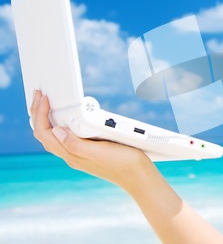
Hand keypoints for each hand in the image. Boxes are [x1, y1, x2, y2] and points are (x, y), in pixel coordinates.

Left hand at [30, 90, 152, 188]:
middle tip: (38, 94)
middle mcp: (72, 155)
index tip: (44, 96)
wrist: (138, 175)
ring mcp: (79, 153)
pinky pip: (65, 137)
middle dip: (37, 113)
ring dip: (46, 118)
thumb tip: (56, 130)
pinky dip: (60, 124)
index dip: (40, 113)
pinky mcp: (89, 151)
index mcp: (71, 155)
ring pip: (53, 136)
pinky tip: (67, 118)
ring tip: (45, 103)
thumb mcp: (99, 151)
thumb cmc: (123, 163)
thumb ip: (76, 144)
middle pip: (44, 134)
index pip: (44, 133)